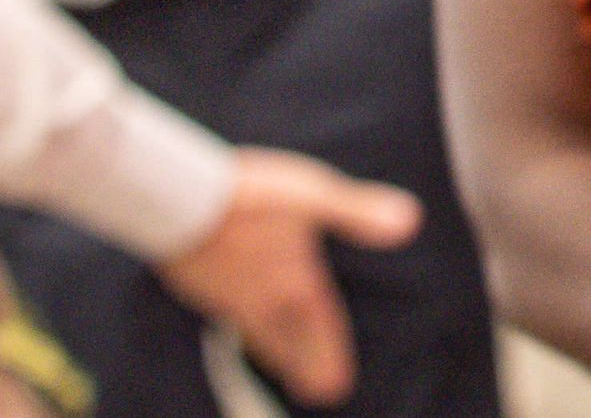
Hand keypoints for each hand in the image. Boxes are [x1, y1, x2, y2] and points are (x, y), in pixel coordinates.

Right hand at [157, 148, 423, 406]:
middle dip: (305, 367)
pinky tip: (235, 326)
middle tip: (320, 394)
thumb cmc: (251, 199)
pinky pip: (229, 320)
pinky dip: (241, 332)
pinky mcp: (204, 285)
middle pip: (290, 343)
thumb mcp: (314, 196)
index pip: (321, 330)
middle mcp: (265, 299)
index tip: (337, 389)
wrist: (180, 200)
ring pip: (258, 335)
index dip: (330, 357)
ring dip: (274, 356)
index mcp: (297, 283)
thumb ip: (358, 212)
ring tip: (282, 370)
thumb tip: (410, 221)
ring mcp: (231, 297)